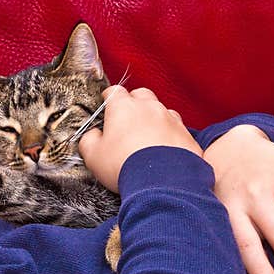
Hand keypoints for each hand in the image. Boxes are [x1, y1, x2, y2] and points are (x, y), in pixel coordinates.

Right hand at [79, 85, 201, 192]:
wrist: (161, 181)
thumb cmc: (125, 165)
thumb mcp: (93, 156)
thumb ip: (89, 140)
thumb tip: (91, 136)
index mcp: (123, 107)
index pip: (114, 92)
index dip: (108, 97)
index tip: (106, 103)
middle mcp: (148, 107)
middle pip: (140, 94)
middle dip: (133, 103)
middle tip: (126, 119)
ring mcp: (170, 119)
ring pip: (161, 110)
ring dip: (153, 118)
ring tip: (146, 136)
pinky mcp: (185, 134)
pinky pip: (176, 128)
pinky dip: (169, 134)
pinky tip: (163, 147)